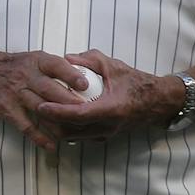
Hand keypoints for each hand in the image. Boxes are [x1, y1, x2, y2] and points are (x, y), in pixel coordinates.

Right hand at [0, 49, 85, 150]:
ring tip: (76, 134)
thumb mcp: (30, 59)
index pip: (56, 66)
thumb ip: (53, 69)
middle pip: (52, 91)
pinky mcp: (6, 109)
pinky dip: (40, 137)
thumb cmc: (8, 67)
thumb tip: (83, 78)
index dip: (71, 75)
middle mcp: (25, 76)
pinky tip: (51, 145)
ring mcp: (15, 93)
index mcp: (35, 62)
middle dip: (72, 104)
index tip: (85, 85)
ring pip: (43, 110)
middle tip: (89, 115)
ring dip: (60, 123)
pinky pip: (26, 125)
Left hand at [31, 49, 187, 142]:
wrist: (159, 101)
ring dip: (56, 127)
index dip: (56, 112)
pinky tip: (57, 116)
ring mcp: (107, 134)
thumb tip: (65, 57)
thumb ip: (89, 59)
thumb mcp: (114, 66)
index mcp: (112, 109)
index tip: (40, 106)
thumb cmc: (137, 82)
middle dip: (50, 122)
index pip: (78, 115)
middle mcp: (109, 126)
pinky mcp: (105, 136)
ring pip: (73, 137)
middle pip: (70, 131)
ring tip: (43, 112)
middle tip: (35, 108)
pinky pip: (80, 136)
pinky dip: (66, 128)